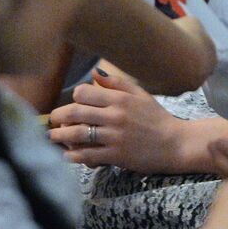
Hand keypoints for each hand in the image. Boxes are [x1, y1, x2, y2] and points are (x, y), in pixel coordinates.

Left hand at [48, 65, 192, 172]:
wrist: (175, 144)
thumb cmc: (157, 118)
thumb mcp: (140, 95)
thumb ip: (117, 83)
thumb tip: (95, 72)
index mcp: (120, 99)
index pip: (84, 93)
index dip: (74, 98)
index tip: (72, 104)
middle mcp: (115, 116)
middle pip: (75, 113)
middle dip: (58, 116)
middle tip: (53, 120)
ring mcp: (114, 136)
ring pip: (77, 135)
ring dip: (60, 136)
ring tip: (53, 137)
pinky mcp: (116, 155)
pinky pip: (88, 155)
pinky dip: (74, 156)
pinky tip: (68, 155)